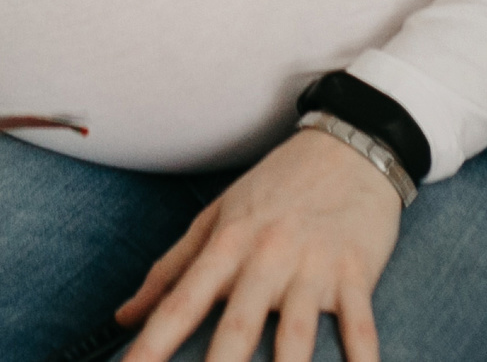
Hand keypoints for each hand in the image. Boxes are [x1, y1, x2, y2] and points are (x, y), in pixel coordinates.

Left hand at [117, 128, 399, 361]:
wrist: (348, 145)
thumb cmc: (275, 185)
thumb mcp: (216, 217)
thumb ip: (170, 269)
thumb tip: (124, 317)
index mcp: (226, 245)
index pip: (180, 303)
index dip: (152, 342)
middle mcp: (265, 259)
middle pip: (236, 327)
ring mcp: (312, 268)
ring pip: (295, 335)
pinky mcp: (355, 274)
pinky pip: (359, 326)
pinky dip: (362, 357)